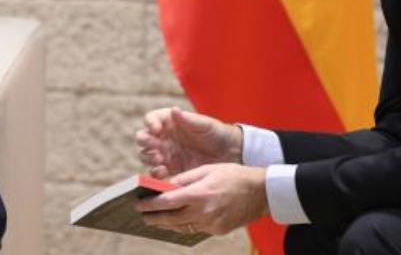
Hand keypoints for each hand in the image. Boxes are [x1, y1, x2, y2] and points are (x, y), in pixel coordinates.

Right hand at [136, 106, 242, 178]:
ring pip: (145, 155)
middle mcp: (163, 138)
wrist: (228, 154)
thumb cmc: (216, 133)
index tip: (156, 129)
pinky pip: (155, 173)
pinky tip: (163, 173)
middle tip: (156, 147)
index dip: (150, 123)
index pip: (151, 119)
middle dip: (145, 142)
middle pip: (143, 138)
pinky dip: (155, 174)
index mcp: (169, 122)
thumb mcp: (204, 124)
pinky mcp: (169, 170)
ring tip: (160, 161)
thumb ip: (189, 120)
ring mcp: (164, 154)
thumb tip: (174, 110)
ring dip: (148, 158)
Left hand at [137, 163, 268, 235]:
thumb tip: (165, 185)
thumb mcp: (208, 169)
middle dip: (154, 218)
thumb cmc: (234, 175)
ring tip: (157, 219)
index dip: (151, 205)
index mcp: (200, 194)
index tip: (138, 204)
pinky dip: (185, 224)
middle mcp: (204, 212)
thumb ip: (185, 178)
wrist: (261, 192)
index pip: (167, 202)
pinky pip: (196, 229)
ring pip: (182, 227)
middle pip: (171, 219)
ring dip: (168, 223)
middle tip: (142, 216)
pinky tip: (179, 219)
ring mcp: (211, 224)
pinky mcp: (218, 230)